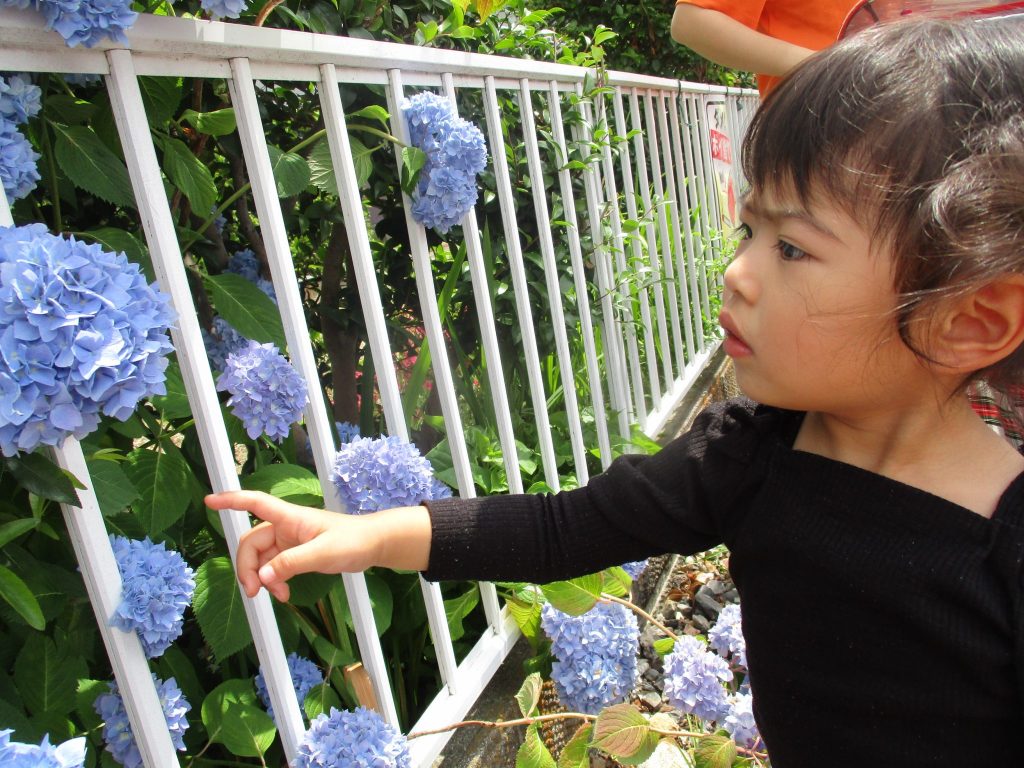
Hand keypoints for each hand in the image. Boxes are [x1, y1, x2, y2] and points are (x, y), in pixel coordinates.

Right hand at [205, 490, 432, 601]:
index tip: (209, 500)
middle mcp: (285, 527)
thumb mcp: (324, 553)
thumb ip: (292, 564)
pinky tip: (284, 594)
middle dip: (247, 567)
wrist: (373, 545)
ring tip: (277, 596)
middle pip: (251, 543)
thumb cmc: (353, 541)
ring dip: (262, 578)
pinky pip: (273, 568)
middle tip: (254, 592)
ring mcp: (289, 541)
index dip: (231, 501)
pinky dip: (274, 581)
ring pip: (261, 559)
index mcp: (290, 517)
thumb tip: (263, 577)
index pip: (255, 503)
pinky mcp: (295, 554)